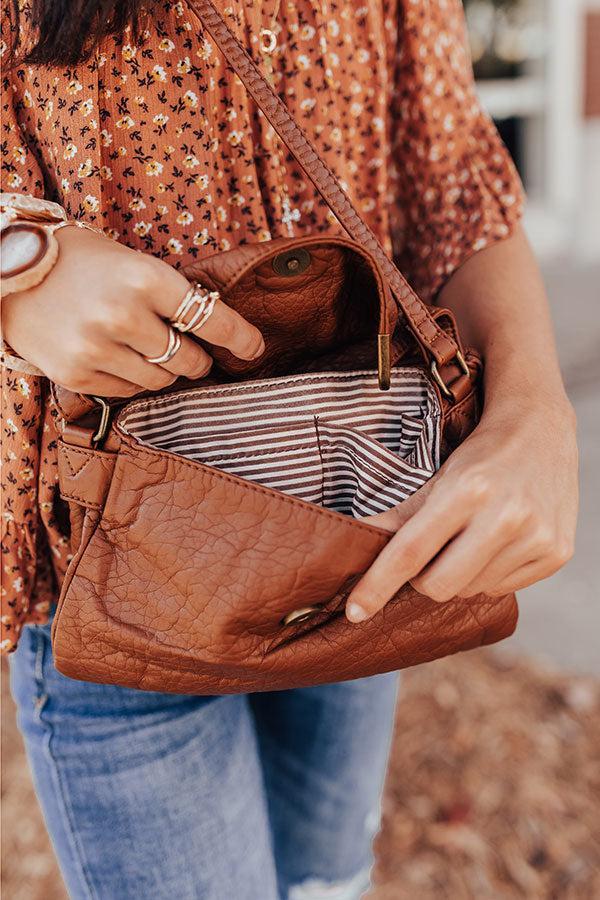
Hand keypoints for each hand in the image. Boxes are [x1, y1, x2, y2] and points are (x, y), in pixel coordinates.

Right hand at [1, 225, 263, 395]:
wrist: (7, 270)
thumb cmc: (78, 260)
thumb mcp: (130, 261)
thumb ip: (170, 296)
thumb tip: (216, 332)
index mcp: (145, 278)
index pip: (210, 318)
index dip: (240, 337)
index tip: (254, 348)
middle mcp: (123, 315)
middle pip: (189, 360)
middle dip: (198, 359)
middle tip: (192, 352)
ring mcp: (98, 348)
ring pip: (161, 381)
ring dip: (165, 372)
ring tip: (148, 351)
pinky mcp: (77, 373)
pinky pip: (128, 391)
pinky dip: (132, 380)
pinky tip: (118, 358)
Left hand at [346, 393, 577, 621]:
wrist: (541, 431)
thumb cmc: (480, 454)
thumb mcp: (438, 474)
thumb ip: (401, 513)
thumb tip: (357, 541)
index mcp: (467, 490)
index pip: (410, 552)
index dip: (378, 584)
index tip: (354, 611)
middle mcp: (506, 516)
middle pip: (438, 585)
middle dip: (422, 578)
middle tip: (431, 549)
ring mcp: (535, 537)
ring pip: (469, 591)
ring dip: (459, 575)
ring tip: (471, 538)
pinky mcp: (555, 553)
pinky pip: (501, 589)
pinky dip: (488, 574)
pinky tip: (497, 542)